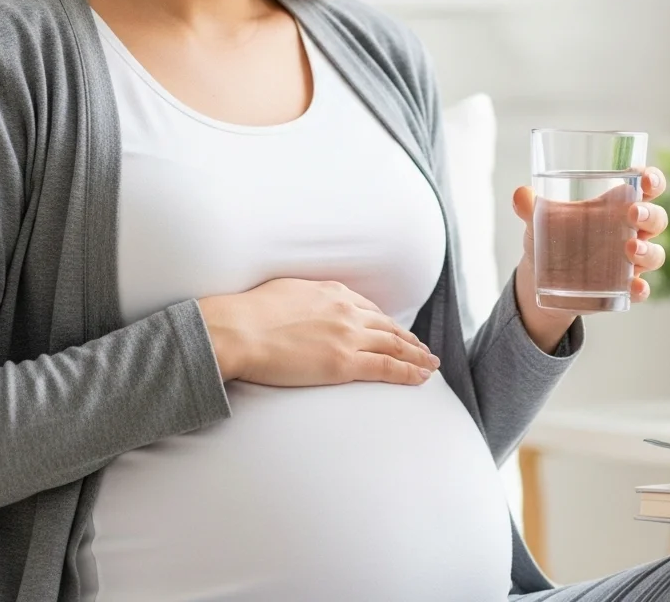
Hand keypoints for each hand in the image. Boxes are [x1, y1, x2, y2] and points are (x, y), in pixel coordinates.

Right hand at [197, 279, 440, 386]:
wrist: (240, 329)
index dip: (386, 322)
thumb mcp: (285, 292)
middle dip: (409, 339)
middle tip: (423, 349)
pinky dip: (408, 372)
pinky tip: (420, 377)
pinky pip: (386, 368)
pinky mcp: (345, 363)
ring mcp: (348, 336)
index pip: (368, 309)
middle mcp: (346, 310)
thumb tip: (304, 307)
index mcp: (331, 292)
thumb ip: (305, 299)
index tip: (395, 330)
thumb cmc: (250, 312)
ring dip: (416, 356)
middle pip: (388, 326)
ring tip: (429, 365)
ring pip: (394, 346)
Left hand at [510, 167, 668, 350]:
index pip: (644, 186)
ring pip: (655, 253)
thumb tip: (520, 195)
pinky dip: (640, 288)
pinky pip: (640, 289)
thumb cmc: (551, 235)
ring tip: (630, 249)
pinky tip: (633, 287)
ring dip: (649, 251)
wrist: (541, 278)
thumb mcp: (538, 219)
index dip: (652, 179)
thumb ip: (529, 205)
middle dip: (650, 214)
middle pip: (656, 218)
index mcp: (615, 204)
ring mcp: (629, 261)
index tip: (646, 177)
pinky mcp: (623, 287)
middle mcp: (629, 231)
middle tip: (633, 214)